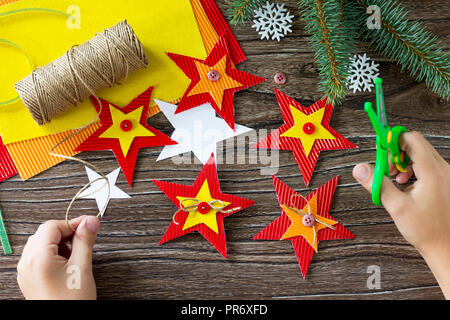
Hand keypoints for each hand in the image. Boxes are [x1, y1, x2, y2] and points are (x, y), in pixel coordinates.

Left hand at [17, 215, 99, 299]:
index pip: (53, 226)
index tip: (89, 224)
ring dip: (60, 243)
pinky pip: (39, 256)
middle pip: (46, 233)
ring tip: (76, 255)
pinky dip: (53, 253)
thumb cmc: (71, 301)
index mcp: (37, 258)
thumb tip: (90, 221)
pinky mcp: (30, 278)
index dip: (73, 222)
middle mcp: (27, 263)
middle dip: (66, 232)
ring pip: (42, 243)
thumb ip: (85, 240)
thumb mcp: (82, 267)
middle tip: (85, 237)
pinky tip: (67, 263)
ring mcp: (26, 271)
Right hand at [353, 131, 449, 298]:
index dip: (393, 142)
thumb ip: (377, 184)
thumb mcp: (397, 207)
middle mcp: (444, 169)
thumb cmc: (426, 230)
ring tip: (396, 180)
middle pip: (416, 145)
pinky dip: (414, 170)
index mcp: (433, 172)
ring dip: (404, 162)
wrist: (447, 247)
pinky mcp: (446, 181)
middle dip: (397, 153)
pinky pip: (428, 165)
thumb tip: (360, 169)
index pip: (412, 140)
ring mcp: (447, 175)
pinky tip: (406, 185)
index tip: (381, 152)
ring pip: (422, 154)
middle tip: (386, 170)